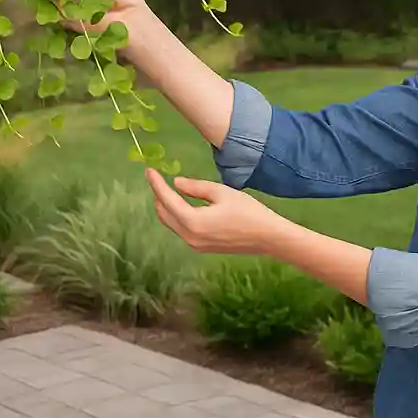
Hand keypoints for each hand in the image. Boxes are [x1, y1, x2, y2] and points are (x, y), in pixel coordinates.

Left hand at [146, 169, 284, 255]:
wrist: (267, 238)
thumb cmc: (248, 212)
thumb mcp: (222, 193)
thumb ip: (196, 187)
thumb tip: (177, 183)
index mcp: (193, 221)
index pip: (167, 200)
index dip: (157, 184)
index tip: (149, 170)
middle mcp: (189, 236)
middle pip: (164, 215)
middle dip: (158, 196)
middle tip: (157, 179)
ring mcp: (195, 245)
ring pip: (171, 224)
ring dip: (166, 207)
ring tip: (166, 190)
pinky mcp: (201, 247)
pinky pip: (181, 230)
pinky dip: (176, 217)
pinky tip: (181, 206)